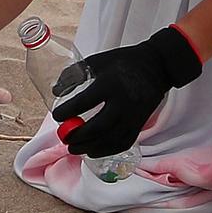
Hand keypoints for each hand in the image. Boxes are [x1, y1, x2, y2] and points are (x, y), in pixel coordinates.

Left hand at [52, 26, 201, 157]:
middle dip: (79, 136)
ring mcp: (133, 115)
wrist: (157, 67)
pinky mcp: (140, 124)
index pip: (85, 102)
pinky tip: (94, 151)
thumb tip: (55, 91)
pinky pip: (123, 143)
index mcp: (110, 84)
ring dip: (90, 147)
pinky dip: (107, 150)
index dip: (68, 111)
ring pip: (111, 139)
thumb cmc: (124, 62)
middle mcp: (123, 102)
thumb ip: (74, 74)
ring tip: (75, 149)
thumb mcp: (97, 61)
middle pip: (99, 127)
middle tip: (65, 139)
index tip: (57, 116)